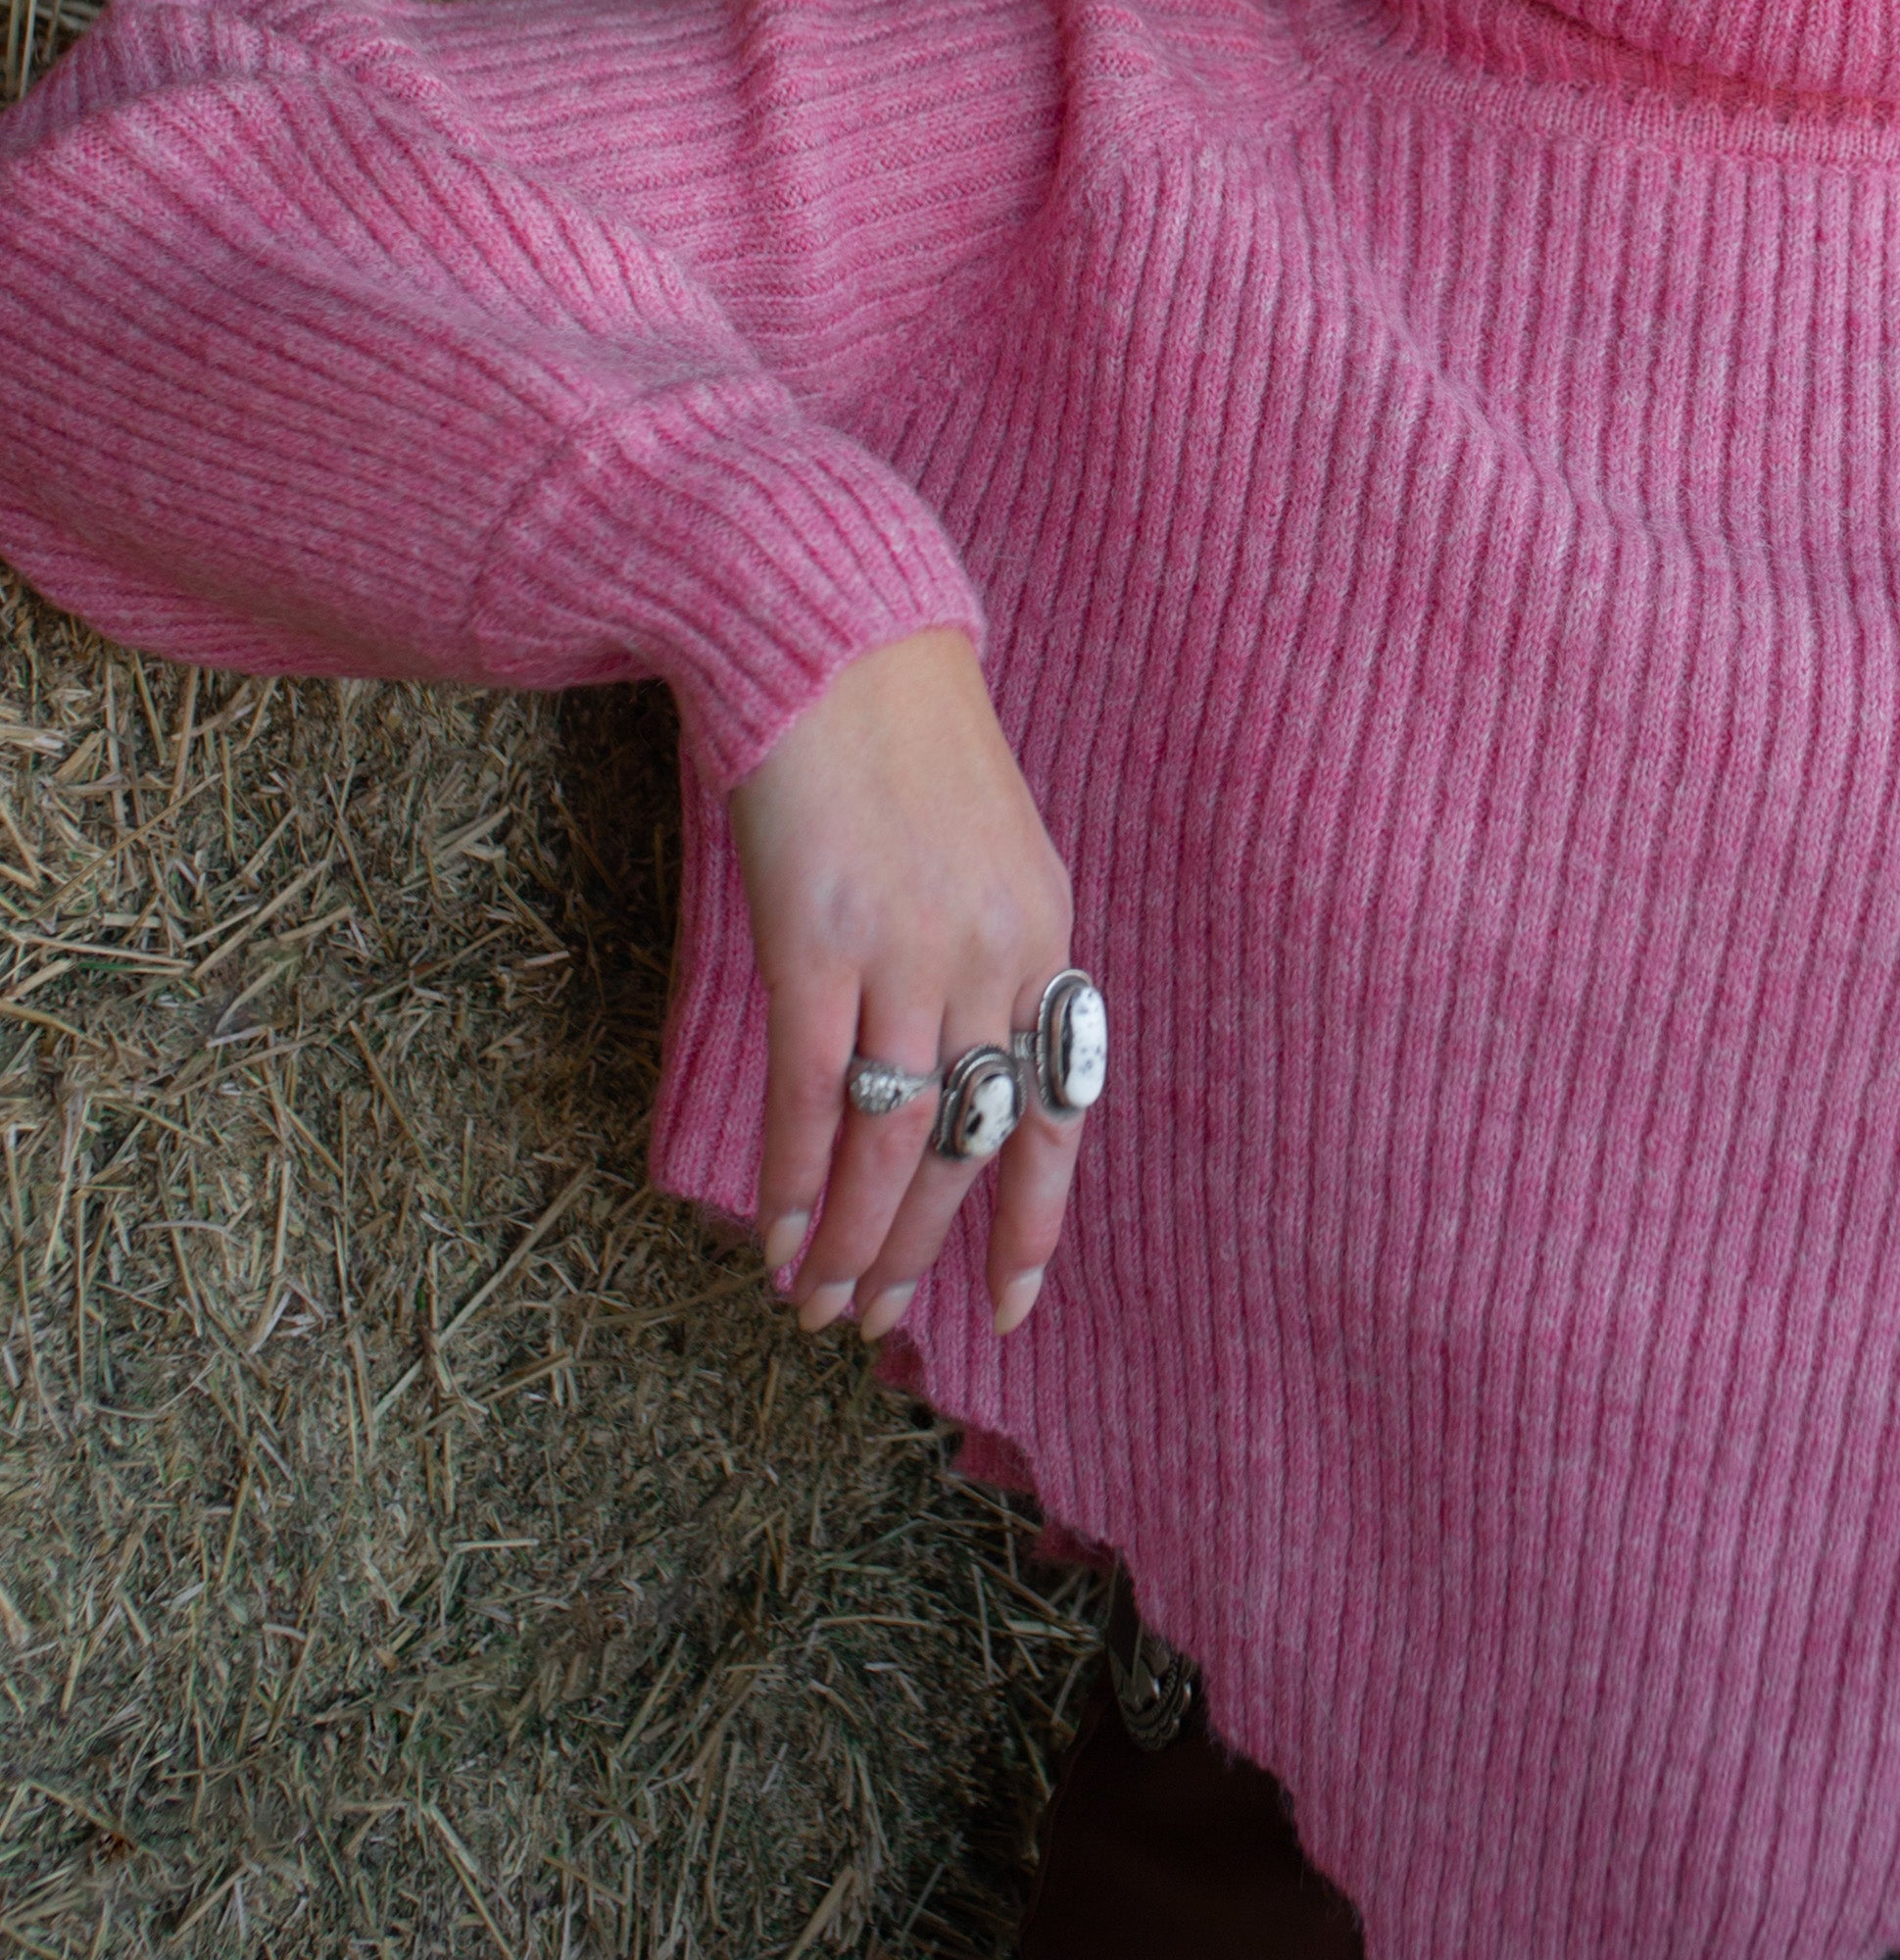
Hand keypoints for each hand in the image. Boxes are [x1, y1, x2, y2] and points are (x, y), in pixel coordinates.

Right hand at [723, 626, 1079, 1344]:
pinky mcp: (819, 940)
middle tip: (878, 1322)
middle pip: (972, 1142)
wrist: (833, 637)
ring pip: (899, 1140)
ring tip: (819, 1304)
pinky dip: (801, 1178)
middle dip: (925, 1249)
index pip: (1058, 1108)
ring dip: (859, 1238)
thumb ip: (980, 950)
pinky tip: (782, 1235)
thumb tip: (951, 1056)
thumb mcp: (981, 848)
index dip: (1033, 1216)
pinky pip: (820, 1092)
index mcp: (1045, 935)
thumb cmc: (897, 740)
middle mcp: (994, 956)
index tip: (1011, 1304)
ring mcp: (909, 952)